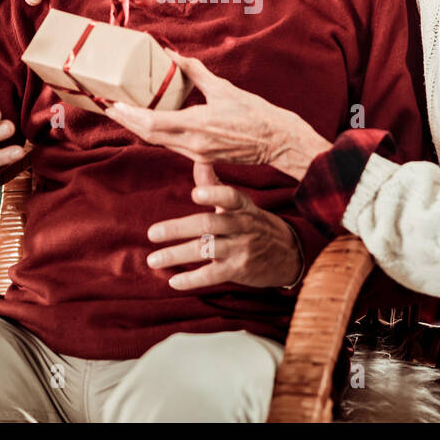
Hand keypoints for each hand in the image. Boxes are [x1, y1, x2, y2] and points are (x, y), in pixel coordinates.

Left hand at [105, 52, 331, 180]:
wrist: (278, 142)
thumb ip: (196, 72)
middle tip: (109, 108)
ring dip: (139, 129)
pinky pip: (172, 146)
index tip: (113, 104)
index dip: (129, 115)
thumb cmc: (256, 114)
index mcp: (196, 125)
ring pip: (158, 142)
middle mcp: (192, 144)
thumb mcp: (224, 89)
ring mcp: (197, 154)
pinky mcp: (203, 158)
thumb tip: (174, 55)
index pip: (152, 123)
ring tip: (123, 114)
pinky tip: (150, 124)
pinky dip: (156, 134)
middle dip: (126, 122)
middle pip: (148, 135)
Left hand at [147, 163, 302, 288]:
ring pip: (205, 250)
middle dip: (178, 228)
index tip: (195, 193)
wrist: (288, 254)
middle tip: (152, 233)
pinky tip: (173, 281)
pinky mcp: (238, 270)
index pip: (231, 197)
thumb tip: (199, 159)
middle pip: (209, 225)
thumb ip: (215, 184)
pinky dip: (191, 280)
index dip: (214, 193)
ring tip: (153, 260)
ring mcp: (240, 249)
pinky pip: (212, 275)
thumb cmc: (253, 223)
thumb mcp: (240, 203)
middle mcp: (241, 226)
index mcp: (242, 206)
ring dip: (176, 255)